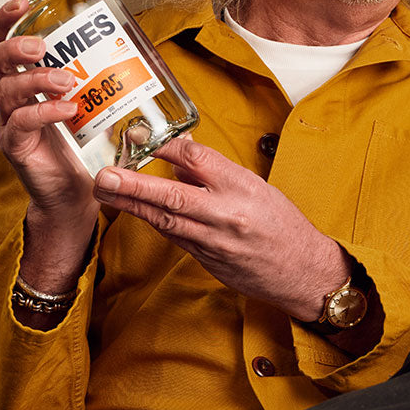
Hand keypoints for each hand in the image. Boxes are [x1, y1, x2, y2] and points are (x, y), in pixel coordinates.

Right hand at [0, 0, 98, 291]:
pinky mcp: (17, 148)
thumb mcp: (94, 101)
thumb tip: (136, 40)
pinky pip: (20, 123)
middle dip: (12, 46)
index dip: (6, 20)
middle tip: (40, 46)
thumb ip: (101, 74)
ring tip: (66, 80)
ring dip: (36, 78)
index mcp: (25, 80)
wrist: (82, 193)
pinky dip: (44, 111)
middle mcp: (12, 99)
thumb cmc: (86, 145)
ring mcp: (11, 123)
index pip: (1, 42)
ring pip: (6, 91)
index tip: (25, 3)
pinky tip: (66, 108)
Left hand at [92, 135, 351, 319]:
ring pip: (166, 221)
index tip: (139, 136)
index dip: (165, 146)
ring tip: (105, 192)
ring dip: (132, 206)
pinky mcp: (208, 261)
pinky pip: (175, 237)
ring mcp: (215, 241)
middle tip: (105, 176)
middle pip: (173, 196)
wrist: (303, 273)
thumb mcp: (256, 187)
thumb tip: (180, 155)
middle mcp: (227, 213)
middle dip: (135, 186)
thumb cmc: (283, 225)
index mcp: (242, 186)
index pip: (197, 159)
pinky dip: (154, 222)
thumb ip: (216, 173)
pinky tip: (132, 212)